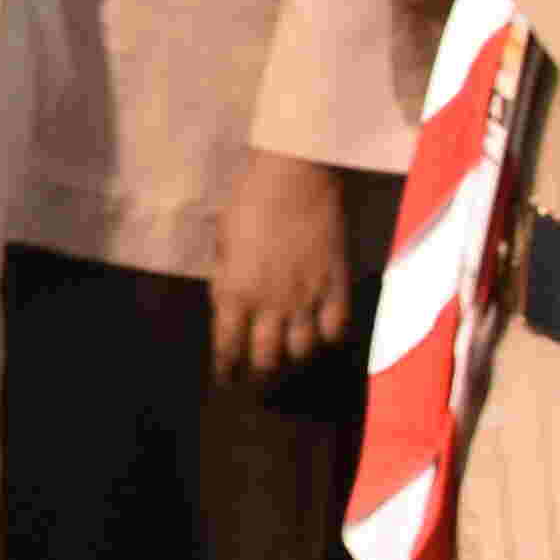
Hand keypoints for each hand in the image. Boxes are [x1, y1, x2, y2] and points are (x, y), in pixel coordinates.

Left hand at [210, 145, 358, 382]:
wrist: (295, 179)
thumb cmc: (248, 202)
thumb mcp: (222, 242)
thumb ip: (225, 277)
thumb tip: (228, 301)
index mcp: (234, 293)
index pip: (227, 347)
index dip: (226, 369)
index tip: (225, 380)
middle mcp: (270, 305)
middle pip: (266, 359)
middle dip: (259, 374)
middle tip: (258, 378)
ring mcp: (307, 300)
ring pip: (302, 351)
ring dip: (293, 359)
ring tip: (290, 360)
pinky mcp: (337, 288)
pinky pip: (336, 329)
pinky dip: (329, 338)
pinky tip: (323, 336)